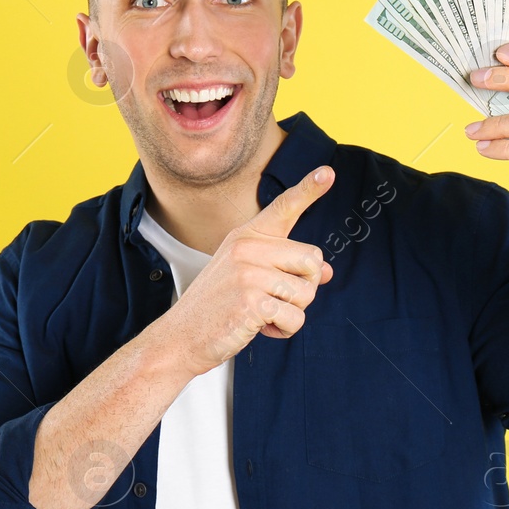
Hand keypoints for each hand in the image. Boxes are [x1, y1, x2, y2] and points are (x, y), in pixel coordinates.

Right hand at [164, 165, 335, 376]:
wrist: (180, 336)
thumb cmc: (217, 306)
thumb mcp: (249, 277)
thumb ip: (286, 268)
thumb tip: (326, 272)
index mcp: (247, 236)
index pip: (284, 207)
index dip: (309, 189)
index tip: (328, 172)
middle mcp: (247, 248)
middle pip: (313, 260)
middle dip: (303, 287)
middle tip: (273, 299)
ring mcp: (248, 273)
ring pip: (307, 293)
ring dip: (292, 313)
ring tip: (261, 315)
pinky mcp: (252, 302)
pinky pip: (296, 318)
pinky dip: (284, 331)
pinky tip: (258, 328)